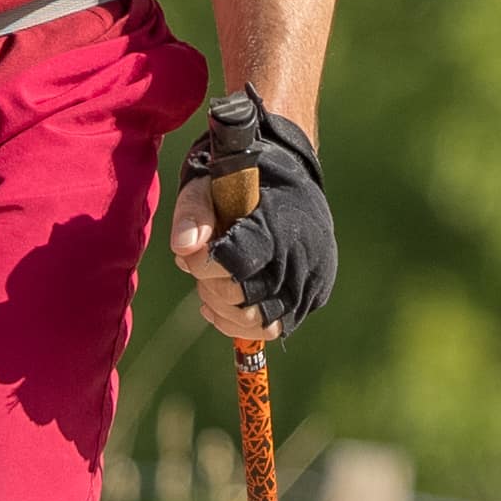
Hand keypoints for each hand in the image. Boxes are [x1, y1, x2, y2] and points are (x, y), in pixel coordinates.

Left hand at [168, 91, 334, 348]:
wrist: (290, 173)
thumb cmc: (241, 180)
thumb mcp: (208, 182)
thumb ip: (193, 212)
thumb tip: (183, 248)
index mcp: (279, 223)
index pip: (236, 264)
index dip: (204, 265)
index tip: (190, 251)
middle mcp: (304, 255)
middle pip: (246, 299)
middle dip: (212, 287)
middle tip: (201, 266)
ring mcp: (314, 278)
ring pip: (261, 322)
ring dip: (226, 310)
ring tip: (212, 283)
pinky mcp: (316, 293)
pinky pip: (275, 327)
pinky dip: (241, 323)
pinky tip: (218, 305)